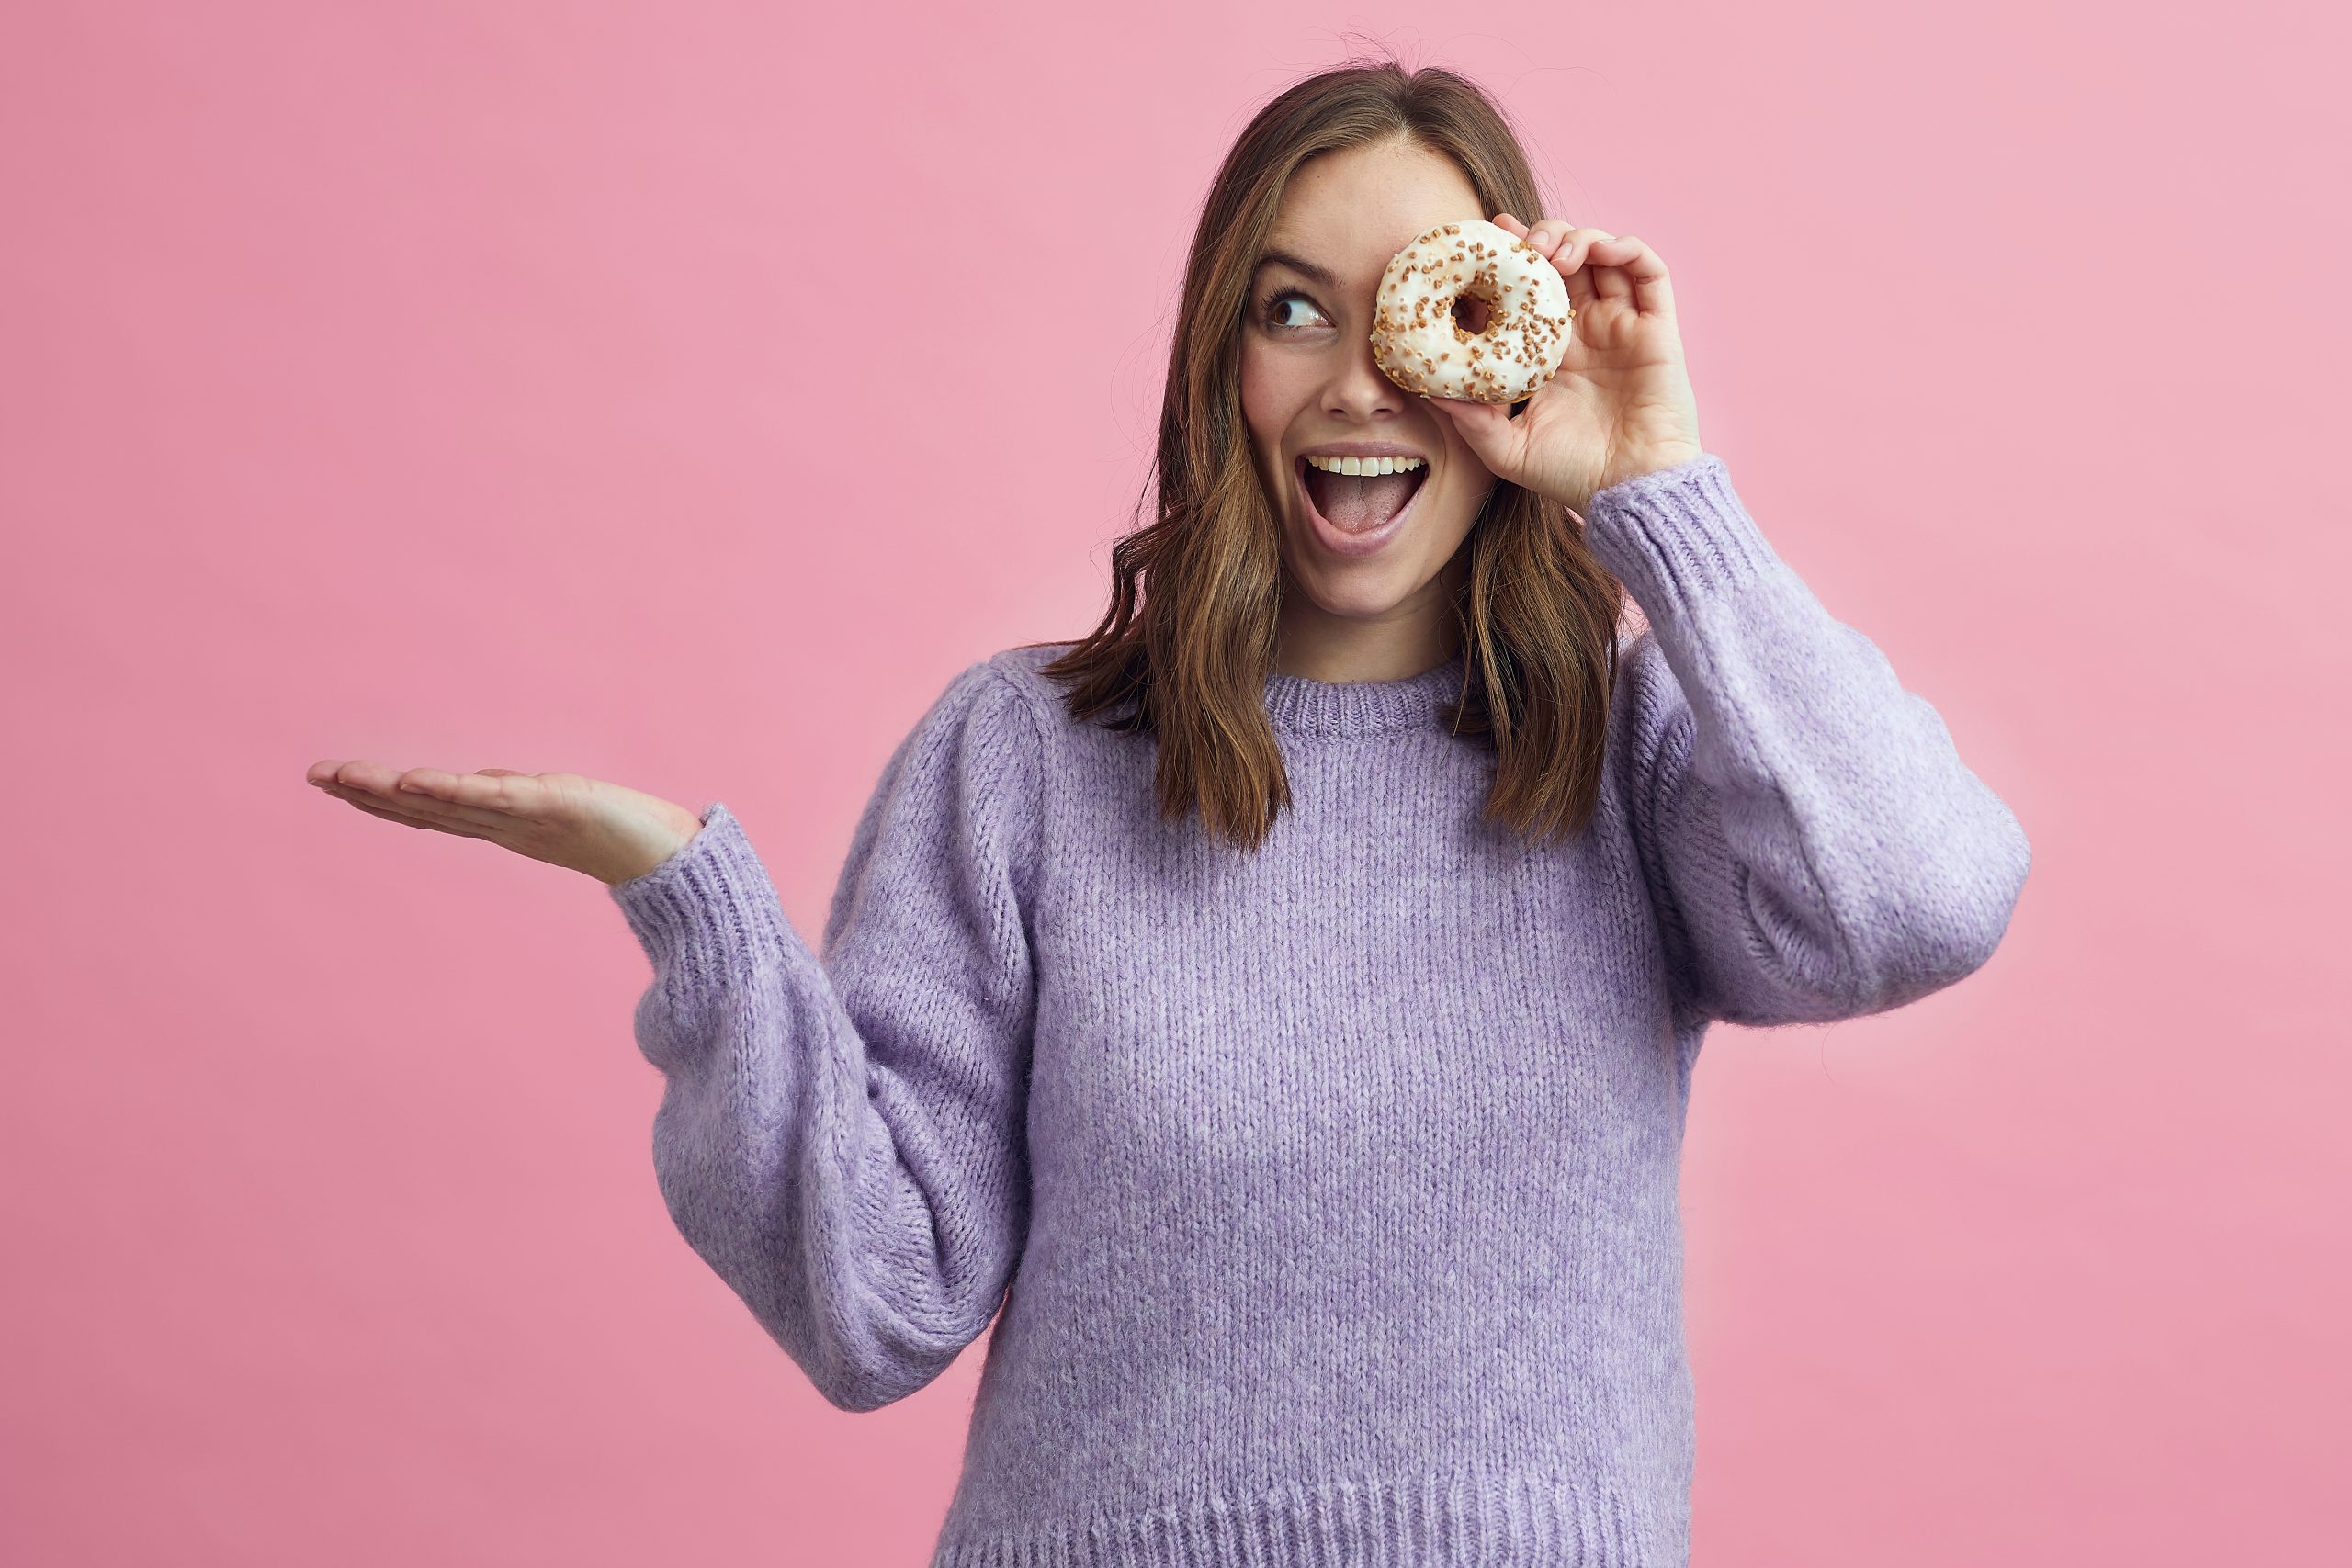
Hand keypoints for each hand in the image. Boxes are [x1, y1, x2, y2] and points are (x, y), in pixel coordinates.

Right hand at [303, 760, 707, 886]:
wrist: (669, 856)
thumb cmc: (620, 832)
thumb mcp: (553, 808)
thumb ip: (513, 799)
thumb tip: (479, 788)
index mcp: (498, 823)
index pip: (428, 809)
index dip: (380, 798)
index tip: (335, 781)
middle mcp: (501, 823)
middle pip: (423, 806)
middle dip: (368, 791)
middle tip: (315, 775)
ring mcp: (521, 817)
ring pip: (445, 803)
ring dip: (392, 790)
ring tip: (346, 776)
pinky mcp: (551, 805)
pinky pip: (491, 797)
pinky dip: (450, 790)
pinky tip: (412, 780)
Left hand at [1421, 215, 1706, 516]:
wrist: (1629, 492)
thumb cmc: (1571, 475)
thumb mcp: (1505, 448)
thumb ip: (1468, 418)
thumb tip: (1424, 388)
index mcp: (1547, 353)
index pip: (1525, 291)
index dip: (1506, 260)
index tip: (1481, 240)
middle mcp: (1585, 332)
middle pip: (1562, 262)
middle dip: (1538, 239)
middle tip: (1516, 240)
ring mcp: (1621, 326)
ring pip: (1602, 256)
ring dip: (1576, 238)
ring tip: (1552, 252)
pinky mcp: (1656, 328)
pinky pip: (1648, 271)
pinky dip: (1626, 247)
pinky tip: (1600, 250)